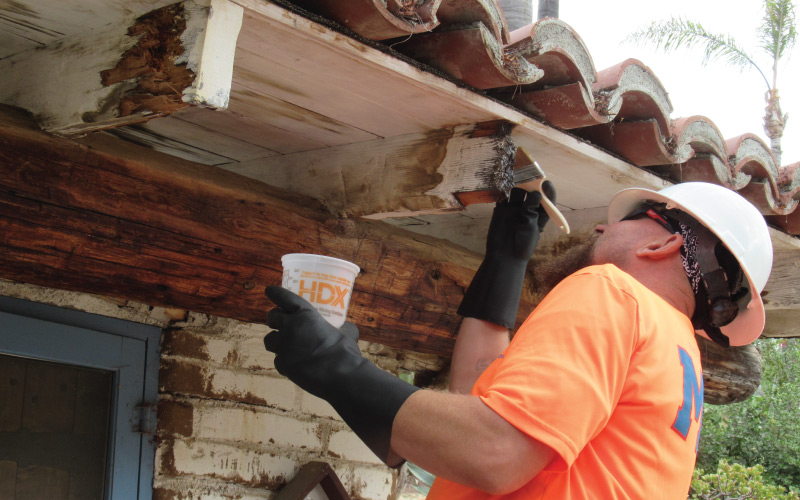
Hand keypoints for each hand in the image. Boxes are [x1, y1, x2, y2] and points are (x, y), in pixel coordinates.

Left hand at [264, 286, 360, 398]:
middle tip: (276, 321)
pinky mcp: (282, 364)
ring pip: (269, 340)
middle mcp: (291, 327)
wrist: (340, 375)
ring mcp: (285, 346)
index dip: (276, 293)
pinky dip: (284, 361)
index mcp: (306, 314)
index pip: (285, 298)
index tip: (269, 290)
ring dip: (275, 340)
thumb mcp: (346, 332)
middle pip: (272, 317)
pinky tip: (293, 363)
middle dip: (273, 318)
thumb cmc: (345, 351)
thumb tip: (346, 327)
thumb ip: (342, 327)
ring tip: (282, 344)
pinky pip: (277, 360)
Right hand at [457, 182, 555, 327]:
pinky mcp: (501, 210)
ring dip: (516, 183)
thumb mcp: (530, 228)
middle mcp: (528, 209)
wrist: (504, 257)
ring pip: (517, 191)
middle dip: (530, 182)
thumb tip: (535, 193)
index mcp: (540, 214)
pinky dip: (502, 189)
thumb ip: (531, 211)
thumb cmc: (522, 245)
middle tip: (528, 173)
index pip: (546, 198)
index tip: (545, 182)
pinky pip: (502, 196)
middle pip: (531, 191)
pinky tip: (502, 183)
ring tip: (515, 175)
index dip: (547, 189)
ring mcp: (514, 208)